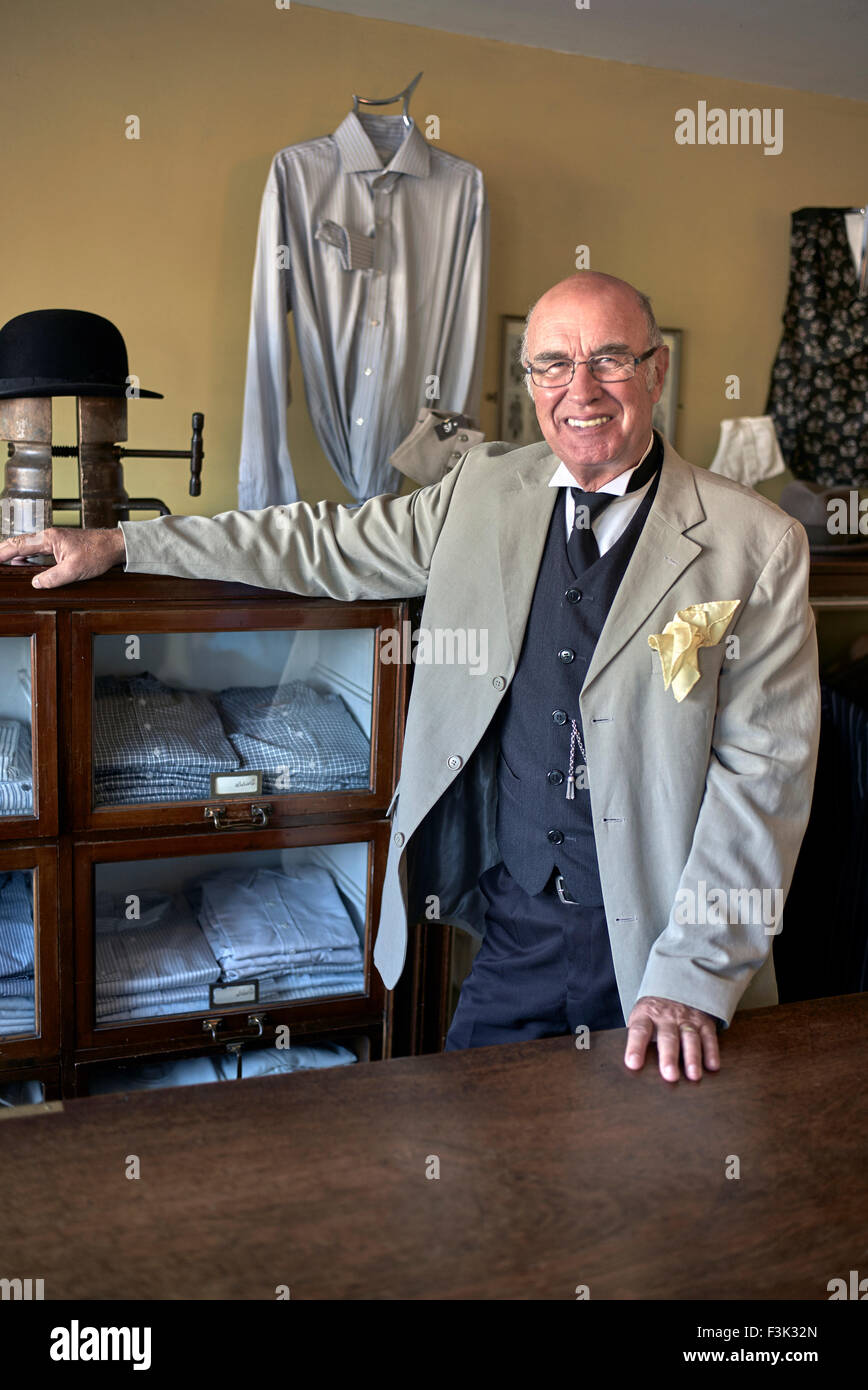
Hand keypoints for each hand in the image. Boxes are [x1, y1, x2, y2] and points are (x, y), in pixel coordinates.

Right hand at [0, 526, 125, 587]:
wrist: (114, 545)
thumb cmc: (98, 553)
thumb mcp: (74, 570)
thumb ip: (53, 578)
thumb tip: (35, 583)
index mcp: (49, 538)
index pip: (19, 545)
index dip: (2, 552)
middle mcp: (49, 536)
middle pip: (19, 543)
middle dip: (4, 551)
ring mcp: (54, 540)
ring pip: (28, 546)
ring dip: (14, 554)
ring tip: (2, 563)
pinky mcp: (60, 546)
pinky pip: (37, 550)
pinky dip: (27, 556)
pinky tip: (24, 564)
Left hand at [624, 995, 719, 1081]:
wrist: (675, 985)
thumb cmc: (654, 1014)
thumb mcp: (641, 1018)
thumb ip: (638, 1039)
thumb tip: (632, 1066)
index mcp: (646, 1015)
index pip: (639, 1031)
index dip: (635, 1047)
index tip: (633, 1064)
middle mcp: (666, 1016)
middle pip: (667, 1037)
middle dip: (669, 1057)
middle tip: (669, 1075)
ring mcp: (686, 1018)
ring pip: (690, 1037)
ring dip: (692, 1057)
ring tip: (693, 1075)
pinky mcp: (703, 1021)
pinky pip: (709, 1036)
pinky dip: (711, 1051)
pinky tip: (712, 1066)